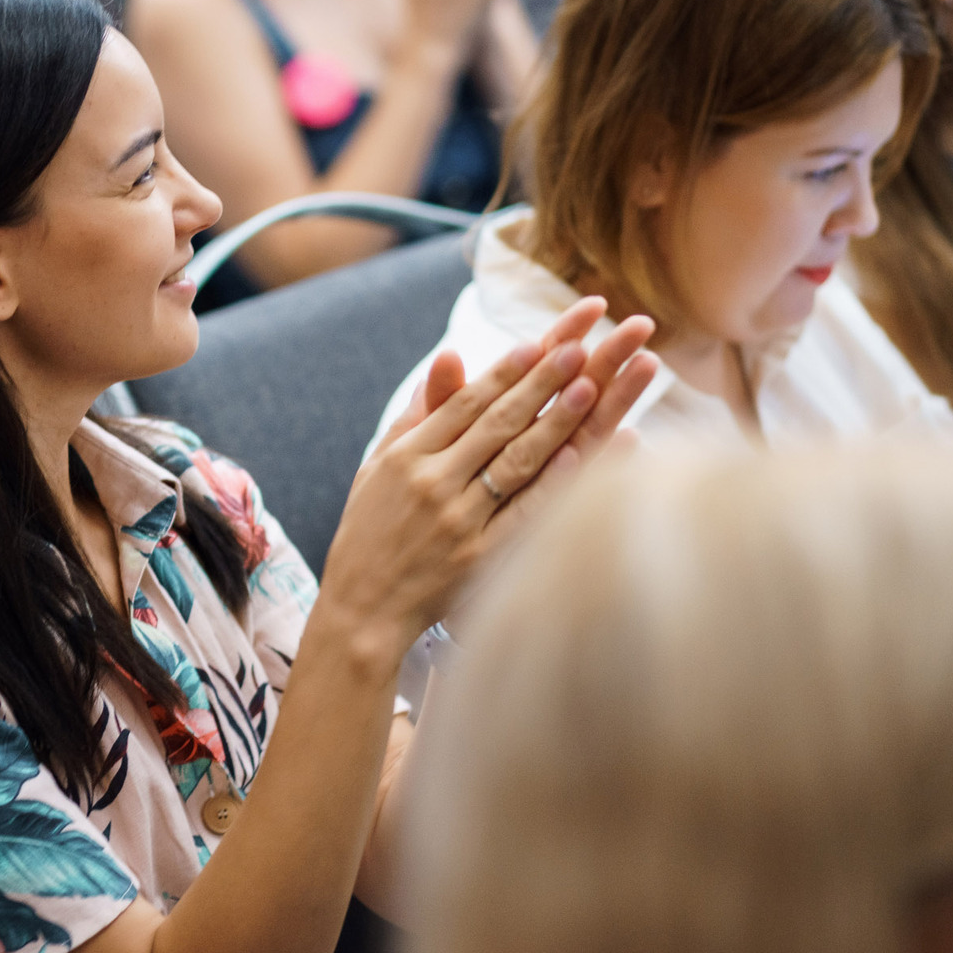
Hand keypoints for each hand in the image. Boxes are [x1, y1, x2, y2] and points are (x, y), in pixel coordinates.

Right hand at [321, 298, 623, 656]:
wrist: (362, 611)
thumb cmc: (369, 534)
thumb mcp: (377, 469)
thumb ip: (416, 416)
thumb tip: (448, 360)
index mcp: (406, 457)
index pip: (464, 403)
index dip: (504, 371)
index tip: (539, 341)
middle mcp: (432, 483)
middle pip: (495, 423)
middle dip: (539, 383)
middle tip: (577, 348)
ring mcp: (457, 521)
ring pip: (514, 462)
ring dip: (555, 422)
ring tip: (590, 387)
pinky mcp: (478, 559)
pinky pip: (521, 515)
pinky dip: (551, 485)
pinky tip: (580, 457)